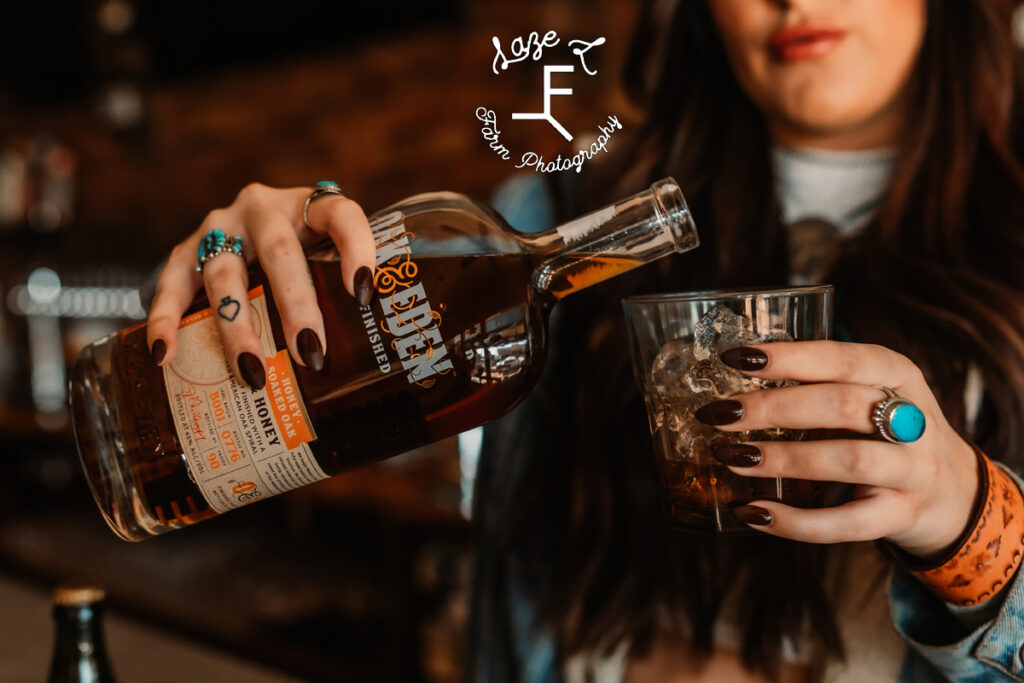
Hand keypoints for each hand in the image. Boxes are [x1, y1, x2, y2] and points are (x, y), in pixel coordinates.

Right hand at [146, 183, 375, 388]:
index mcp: (309, 206)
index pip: (340, 214)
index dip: (355, 248)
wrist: (244, 236)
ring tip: (252, 373)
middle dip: (296, 307)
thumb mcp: (327, 260)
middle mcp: (263, 209)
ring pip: (226, 276)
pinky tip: (165, 355)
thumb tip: (377, 371)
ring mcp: (220, 227)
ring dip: (238, 327)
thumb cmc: (302, 259)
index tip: (363, 291)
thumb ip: (345, 294)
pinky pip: (172, 285)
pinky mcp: (186, 250)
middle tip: (311, 354)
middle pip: (280, 254)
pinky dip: (166, 321)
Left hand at [700, 340, 979, 558]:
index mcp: (897, 374)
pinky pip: (846, 523)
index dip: (789, 358)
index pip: (843, 358)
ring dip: (782, 458)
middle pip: (842, 406)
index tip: (736, 358)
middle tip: (719, 413)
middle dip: (773, 408)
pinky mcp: (900, 516)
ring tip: (731, 456)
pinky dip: (795, 522)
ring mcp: (911, 471)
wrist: (954, 493)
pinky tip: (753, 512)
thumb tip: (734, 376)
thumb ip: (820, 383)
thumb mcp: (870, 393)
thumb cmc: (887, 431)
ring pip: (846, 460)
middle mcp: (912, 419)